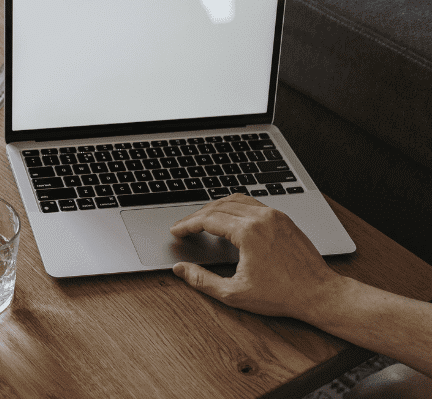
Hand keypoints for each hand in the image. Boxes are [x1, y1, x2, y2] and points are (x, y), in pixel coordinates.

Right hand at [169, 194, 343, 318]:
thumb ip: (202, 280)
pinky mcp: (284, 219)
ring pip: (236, 200)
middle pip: (219, 206)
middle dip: (197, 216)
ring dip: (215, 207)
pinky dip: (234, 207)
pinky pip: (252, 204)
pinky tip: (229, 219)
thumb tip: (181, 269)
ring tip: (202, 220)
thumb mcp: (235, 293)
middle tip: (184, 227)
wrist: (319, 293)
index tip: (176, 231)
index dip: (187, 224)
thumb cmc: (282, 295)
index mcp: (248, 232)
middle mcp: (262, 218)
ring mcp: (275, 216)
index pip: (208, 219)